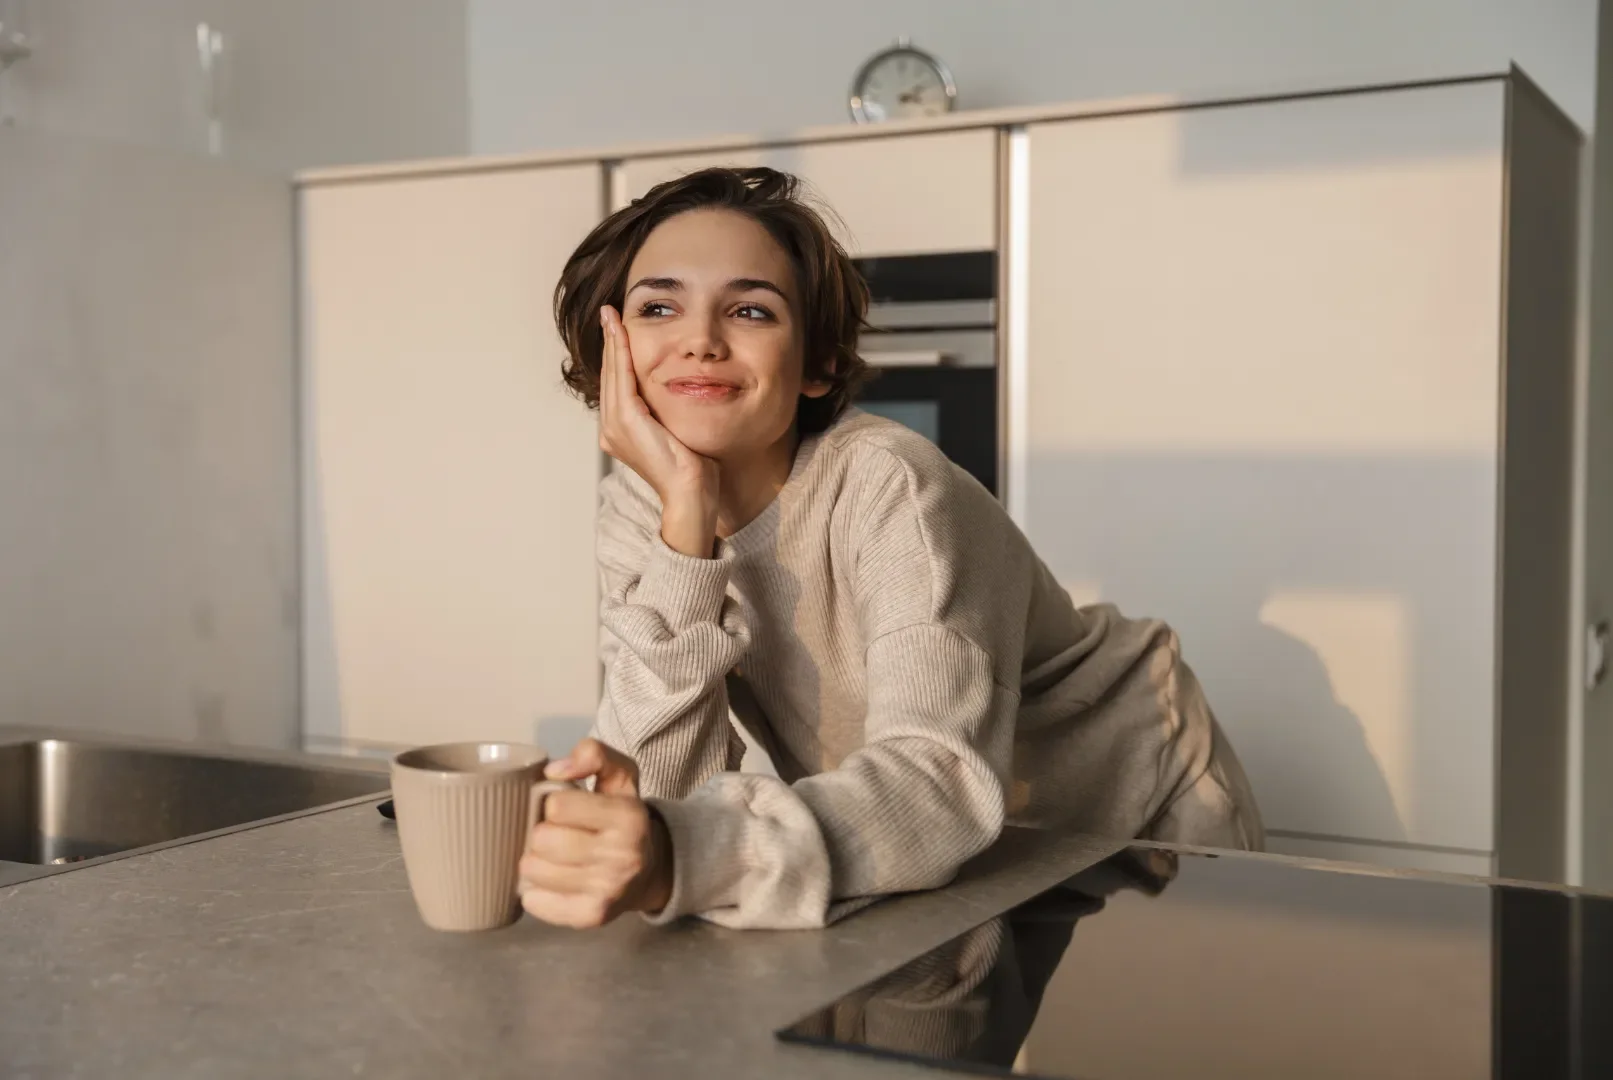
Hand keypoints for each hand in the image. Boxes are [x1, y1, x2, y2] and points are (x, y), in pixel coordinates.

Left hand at [518, 738, 674, 927]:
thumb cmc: (624, 819)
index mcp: (628, 817)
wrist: (650, 871)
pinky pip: (534, 903)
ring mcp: (607, 891)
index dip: (553, 804)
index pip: (557, 806)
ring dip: (535, 861)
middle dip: (541, 833)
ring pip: (533, 871)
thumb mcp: (620, 775)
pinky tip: (552, 882)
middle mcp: (622, 856)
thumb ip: (593, 754)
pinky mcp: (590, 917)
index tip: (564, 809)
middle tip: (554, 835)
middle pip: (542, 840)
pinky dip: (535, 892)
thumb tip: (554, 770)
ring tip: (552, 857)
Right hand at [597, 306, 719, 556]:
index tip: (618, 329)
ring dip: (613, 341)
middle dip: (610, 342)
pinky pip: (622, 378)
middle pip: (610, 375)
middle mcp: (611, 429)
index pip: (617, 384)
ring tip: (612, 316)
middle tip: (610, 313)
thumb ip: (667, 414)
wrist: (691, 493)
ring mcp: (615, 426)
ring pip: (612, 372)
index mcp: (621, 432)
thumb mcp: (676, 433)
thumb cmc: (692, 470)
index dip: (616, 355)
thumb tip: (678, 394)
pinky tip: (622, 333)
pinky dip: (621, 353)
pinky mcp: (626, 421)